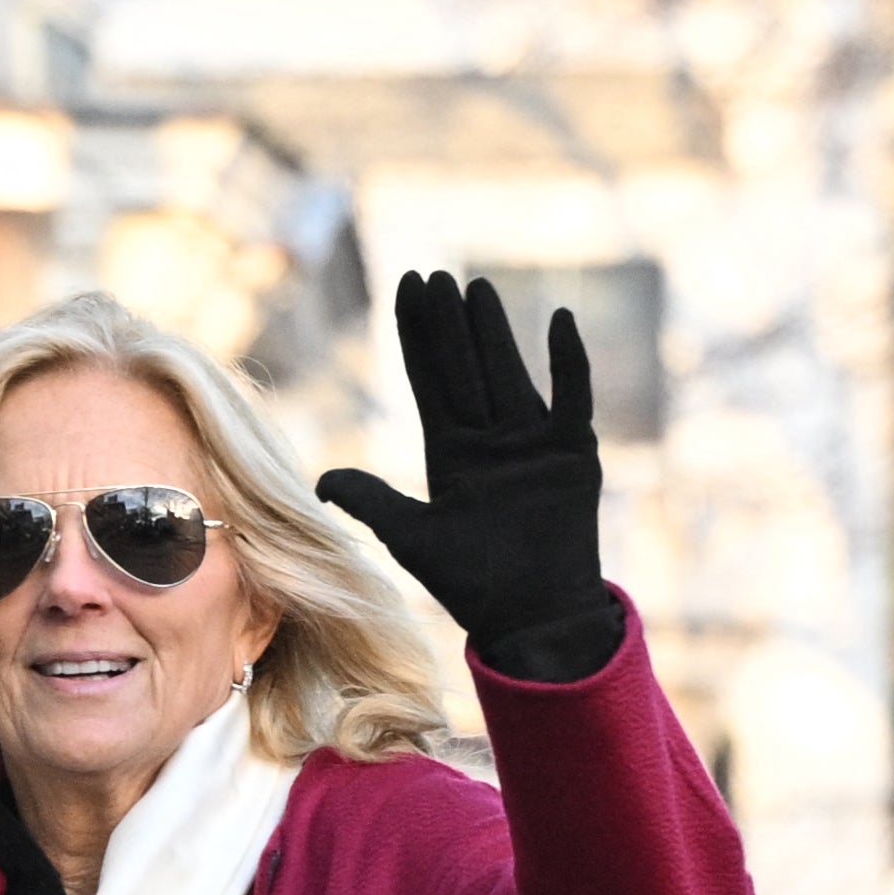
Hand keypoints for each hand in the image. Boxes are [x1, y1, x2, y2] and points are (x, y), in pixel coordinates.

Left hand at [315, 273, 609, 657]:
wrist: (533, 619)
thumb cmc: (474, 587)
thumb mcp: (412, 538)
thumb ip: (372, 502)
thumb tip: (320, 481)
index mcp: (451, 453)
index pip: (429, 380)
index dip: (417, 336)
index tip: (404, 287)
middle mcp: (490, 441)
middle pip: (465, 368)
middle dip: (448, 323)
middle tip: (434, 275)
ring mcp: (532, 445)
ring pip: (509, 372)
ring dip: (494, 332)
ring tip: (477, 288)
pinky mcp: (572, 455)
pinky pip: (572, 397)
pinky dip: (569, 362)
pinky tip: (560, 319)